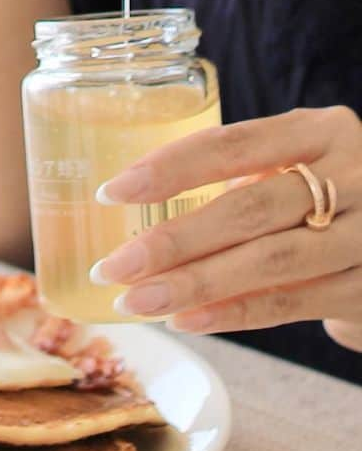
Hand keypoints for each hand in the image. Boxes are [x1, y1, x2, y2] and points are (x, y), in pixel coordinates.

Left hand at [90, 107, 361, 351]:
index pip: (234, 145)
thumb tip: (132, 204)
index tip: (113, 192)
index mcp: (322, 131)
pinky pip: (290, 303)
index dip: (170, 168)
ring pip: (269, 263)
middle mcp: (355, 177)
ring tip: (136, 301)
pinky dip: (233, 314)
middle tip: (113, 267)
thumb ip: (238, 176)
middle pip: (249, 209)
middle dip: (173, 242)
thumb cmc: (326, 196)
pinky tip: (186, 319)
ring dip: (193, 285)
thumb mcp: (295, 165)